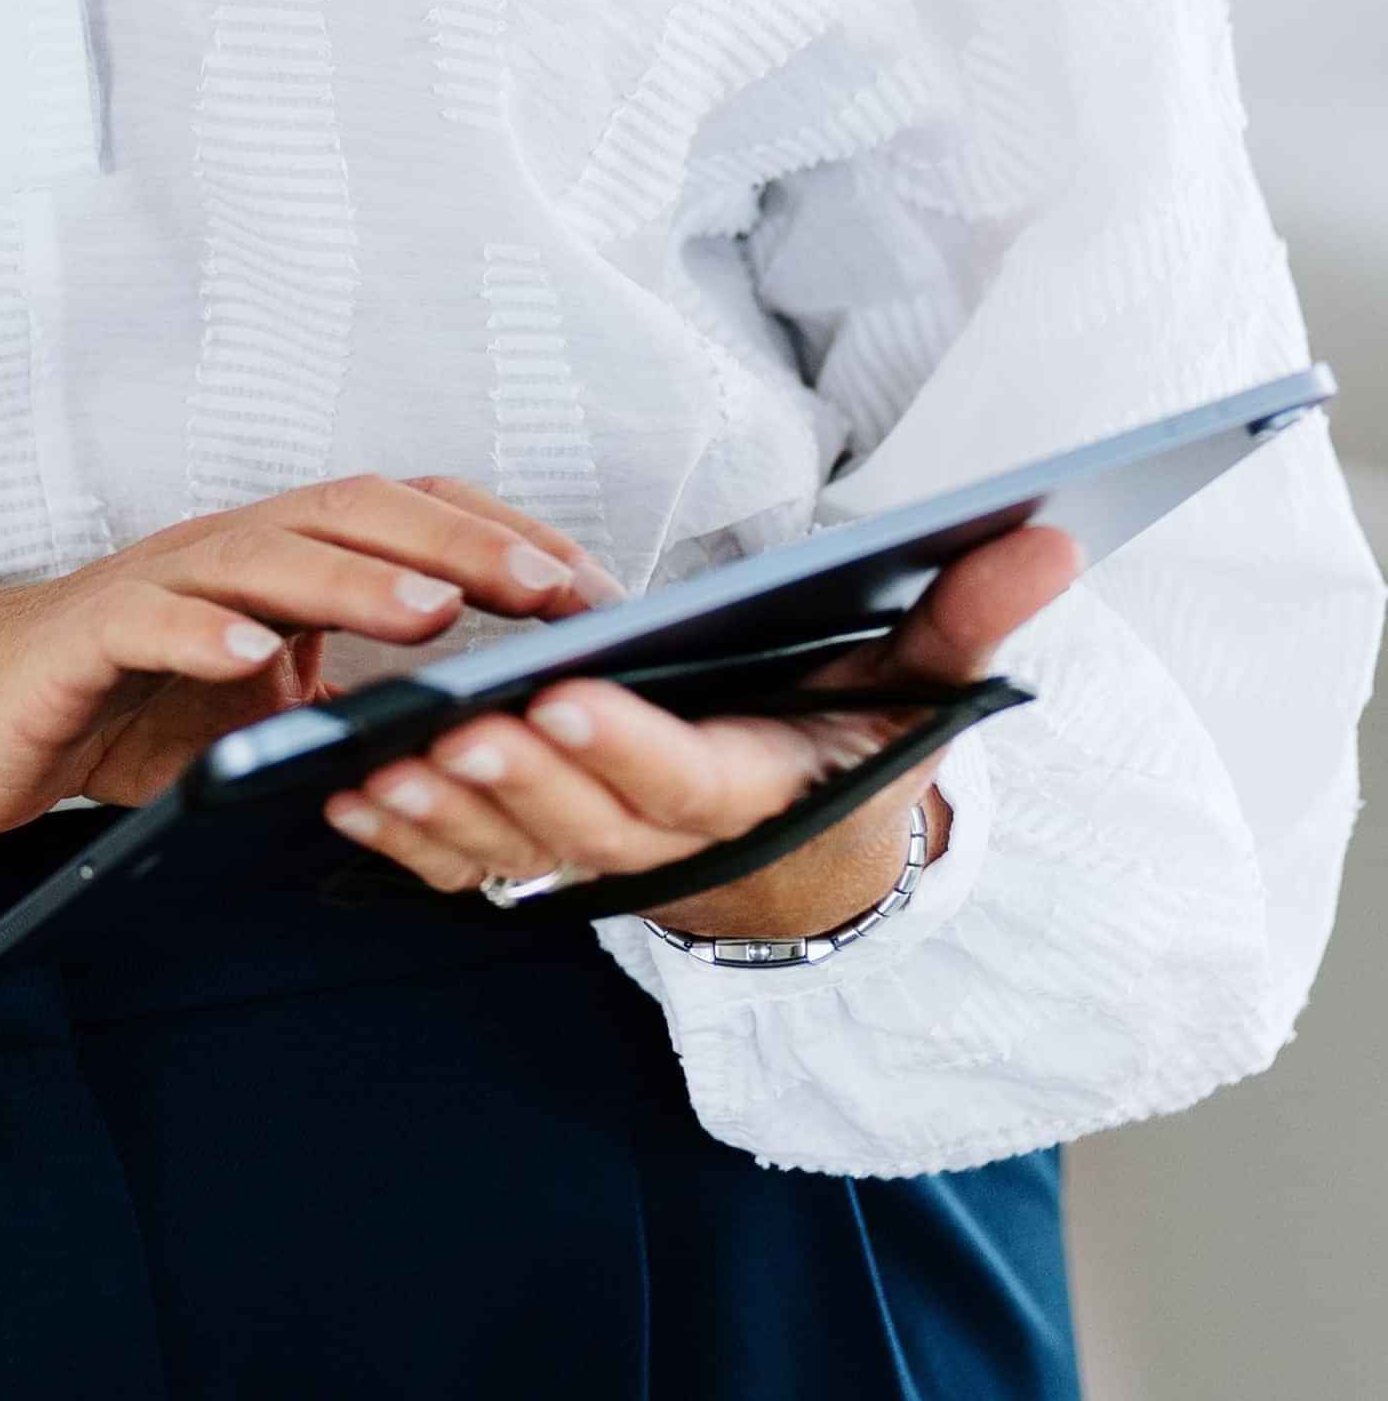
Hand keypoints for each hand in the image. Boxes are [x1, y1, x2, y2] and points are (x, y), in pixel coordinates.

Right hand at [0, 476, 617, 843]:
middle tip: (548, 584)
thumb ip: (345, 708)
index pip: (401, 520)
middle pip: (352, 514)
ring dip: (352, 578)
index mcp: (276, 566)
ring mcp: (155, 586)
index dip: (494, 538)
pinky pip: (148, 620)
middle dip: (457, 542)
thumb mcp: (256, 714)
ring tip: (431, 607)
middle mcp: (224, 554)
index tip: (589, 587)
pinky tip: (252, 662)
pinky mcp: (85, 634)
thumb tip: (472, 741)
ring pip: (263, 556)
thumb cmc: (118, 714)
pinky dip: (201, 633)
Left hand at [321, 517, 1080, 937]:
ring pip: (516, 850)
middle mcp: (667, 839)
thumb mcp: (921, 683)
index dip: (624, 746)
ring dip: (448, 818)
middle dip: (515, 779)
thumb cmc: (854, 742)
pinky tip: (346, 802)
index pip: (684, 776)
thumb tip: (1054, 533)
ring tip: (382, 770)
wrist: (810, 847)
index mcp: (751, 788)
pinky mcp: (545, 857)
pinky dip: (410, 846)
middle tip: (450, 731)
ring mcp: (599, 858)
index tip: (563, 700)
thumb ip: (973, 614)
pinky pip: (469, 867)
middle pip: (583, 818)